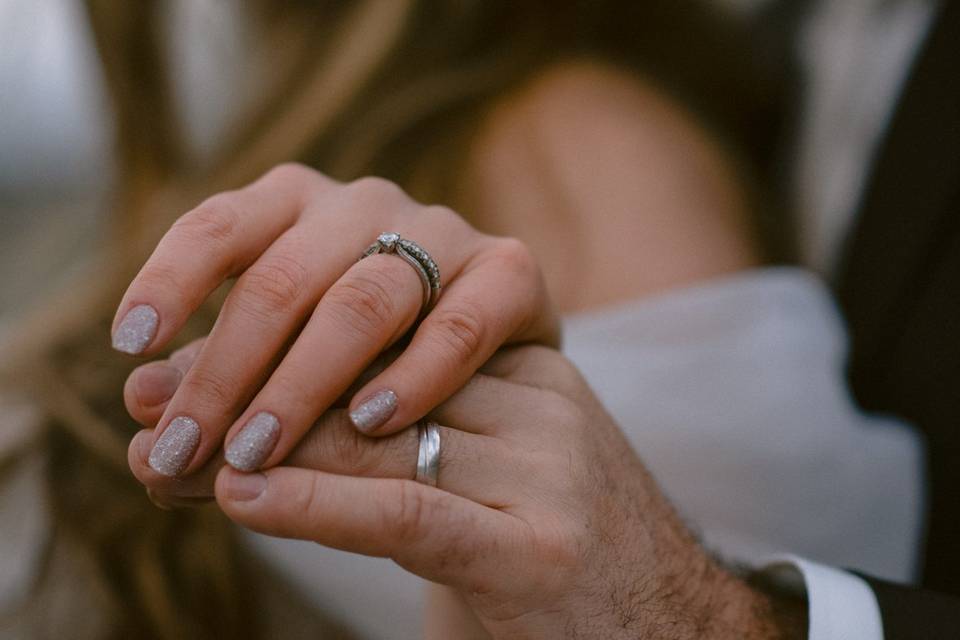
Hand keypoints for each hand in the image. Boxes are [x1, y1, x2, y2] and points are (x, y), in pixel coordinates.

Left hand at [113, 164, 557, 483]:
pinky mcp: (509, 271)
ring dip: (304, 381)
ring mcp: (441, 232)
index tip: (130, 347)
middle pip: (283, 276)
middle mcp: (365, 205)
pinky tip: (373, 423)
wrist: (488, 366)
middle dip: (225, 368)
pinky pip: (461, 321)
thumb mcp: (283, 361)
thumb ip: (222, 378)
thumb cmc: (365, 360)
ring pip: (365, 298)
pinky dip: (416, 374)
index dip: (170, 281)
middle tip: (183, 448)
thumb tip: (138, 401)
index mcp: (298, 208)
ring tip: (258, 450)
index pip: (220, 226)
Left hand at [212, 346, 805, 638]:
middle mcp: (538, 401)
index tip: (178, 378)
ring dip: (255, 455)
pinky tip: (243, 498)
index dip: (268, 362)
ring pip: (375, 446)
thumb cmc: (554, 549)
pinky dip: (318, 508)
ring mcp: (544, 471)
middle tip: (151, 413)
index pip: (377, 349)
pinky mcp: (537, 547)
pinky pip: (410, 512)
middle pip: (363, 389)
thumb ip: (401, 437)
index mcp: (526, 369)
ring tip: (162, 459)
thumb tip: (267, 418)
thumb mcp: (484, 473)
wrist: (674, 629)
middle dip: (246, 399)